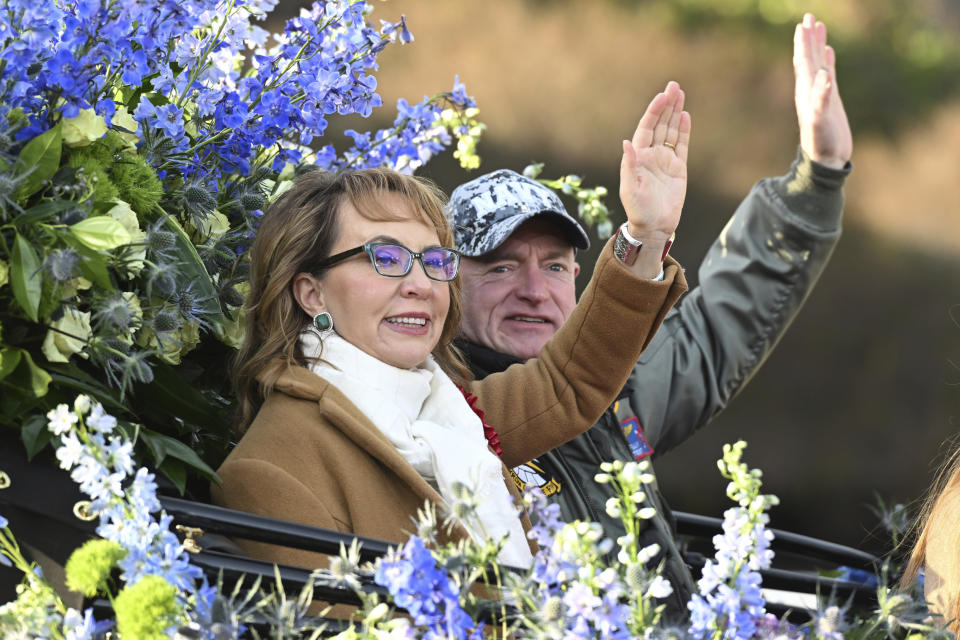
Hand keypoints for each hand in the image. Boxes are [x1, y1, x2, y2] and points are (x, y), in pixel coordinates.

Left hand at [619, 80, 689, 250]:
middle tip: (674, 85)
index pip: (647, 128)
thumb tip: (627, 142)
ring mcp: (666, 160)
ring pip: (672, 131)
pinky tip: (685, 116)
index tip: (662, 96)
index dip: (654, 112)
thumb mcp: (630, 188)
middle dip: (666, 105)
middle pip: (661, 124)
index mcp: (638, 157)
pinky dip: (684, 130)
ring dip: (676, 112)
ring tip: (680, 93)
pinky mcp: (678, 168)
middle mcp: (652, 155)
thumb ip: (630, 164)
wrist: (654, 226)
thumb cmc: (638, 209)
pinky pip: (682, 145)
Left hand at [794, 13, 851, 168]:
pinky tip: (828, 52)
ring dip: (817, 45)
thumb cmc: (821, 142)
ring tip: (817, 26)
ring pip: (818, 63)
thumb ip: (821, 98)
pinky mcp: (830, 100)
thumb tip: (824, 74)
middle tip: (809, 16)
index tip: (803, 24)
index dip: (802, 43)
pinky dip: (828, 61)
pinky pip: (828, 75)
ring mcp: (820, 94)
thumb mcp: (820, 120)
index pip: (802, 61)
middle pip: (808, 57)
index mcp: (805, 92)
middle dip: (808, 37)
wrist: (825, 160)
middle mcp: (810, 90)